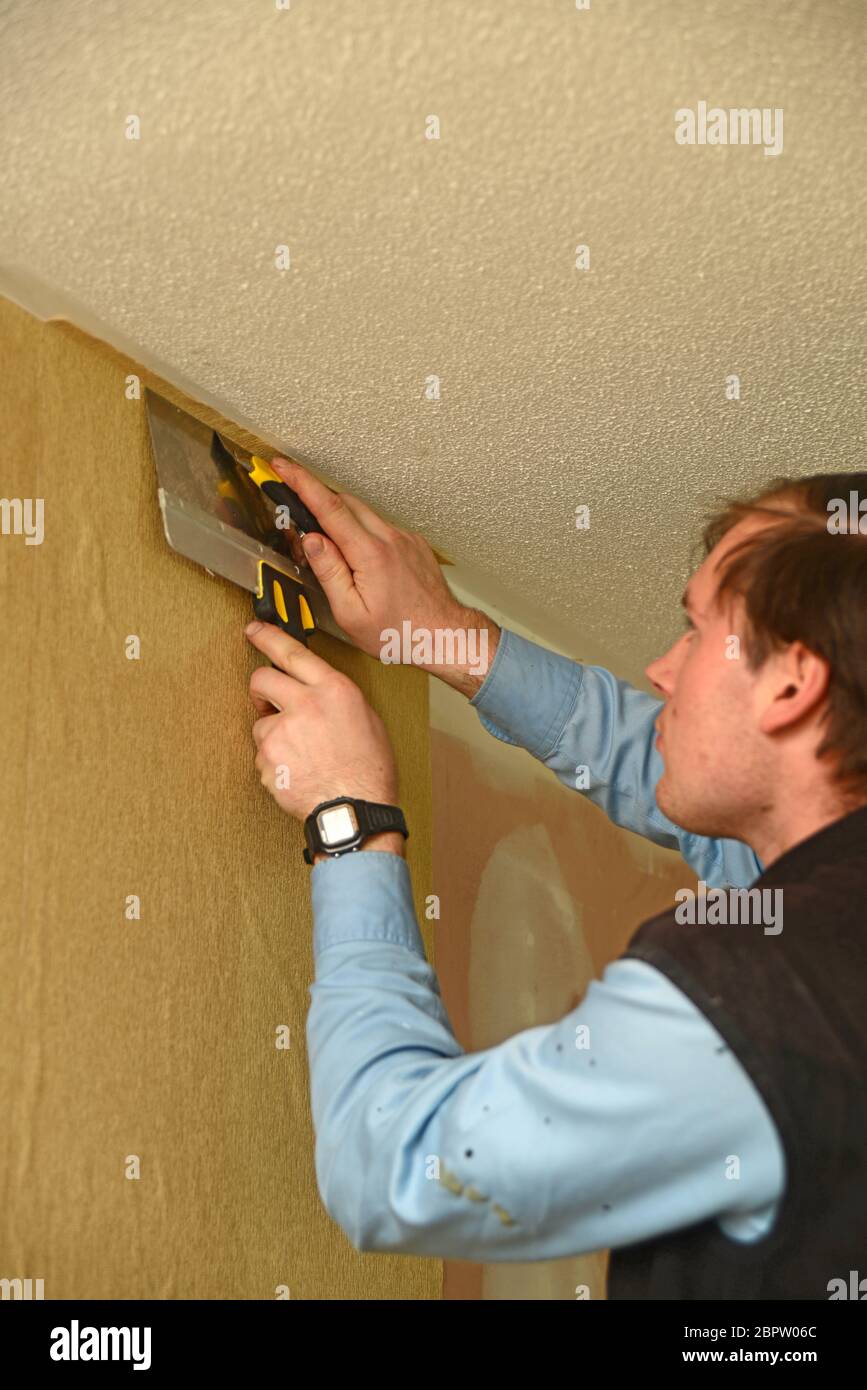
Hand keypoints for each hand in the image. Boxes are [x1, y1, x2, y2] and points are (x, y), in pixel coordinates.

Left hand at [246, 620, 398, 822]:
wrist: (355, 810)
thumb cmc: (368, 771)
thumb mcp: (367, 719)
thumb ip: (336, 698)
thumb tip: (316, 690)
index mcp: (334, 690)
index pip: (292, 652)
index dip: (268, 638)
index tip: (254, 631)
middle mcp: (306, 705)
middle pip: (262, 679)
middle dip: (261, 689)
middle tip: (268, 703)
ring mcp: (283, 732)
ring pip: (260, 723)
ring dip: (273, 735)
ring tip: (301, 755)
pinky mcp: (268, 759)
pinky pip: (262, 755)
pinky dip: (274, 763)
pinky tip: (297, 772)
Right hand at [270, 456, 498, 691]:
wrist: (444, 635)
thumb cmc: (398, 633)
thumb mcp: (351, 614)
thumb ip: (329, 573)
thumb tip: (310, 540)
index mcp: (370, 554)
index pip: (329, 507)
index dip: (302, 483)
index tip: (282, 468)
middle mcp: (389, 538)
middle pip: (345, 502)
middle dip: (316, 496)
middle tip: (293, 503)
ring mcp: (404, 538)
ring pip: (363, 513)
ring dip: (339, 517)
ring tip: (325, 541)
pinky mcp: (412, 543)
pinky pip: (380, 526)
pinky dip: (362, 531)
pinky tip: (357, 555)